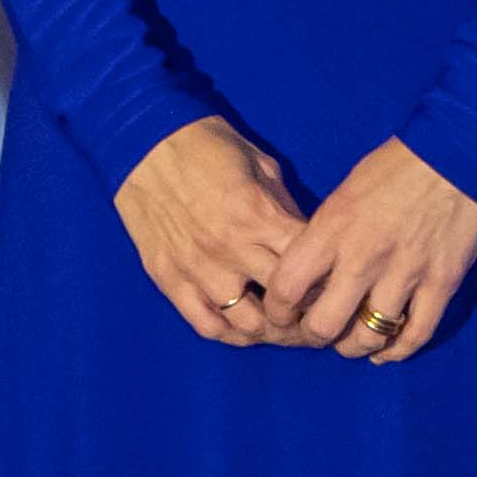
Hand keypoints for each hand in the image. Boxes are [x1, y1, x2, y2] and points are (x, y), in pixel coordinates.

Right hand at [115, 117, 309, 346]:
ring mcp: (199, 269)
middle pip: (286, 304)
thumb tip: (306, 241)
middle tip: (317, 314)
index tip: (335, 281)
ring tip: (282, 326)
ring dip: (273, 331)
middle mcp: (232, 249)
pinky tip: (244, 329)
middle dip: (308, 313)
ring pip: (249, 325)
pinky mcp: (170, 280)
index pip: (310, 265)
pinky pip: (206, 324)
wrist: (142, 141)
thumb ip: (284, 206)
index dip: (330, 278)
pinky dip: (231, 334)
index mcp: (259, 215)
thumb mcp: (260, 164)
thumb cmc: (207, 145)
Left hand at [270, 142, 476, 361]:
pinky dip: (398, 350)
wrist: (460, 150)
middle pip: (323, 325)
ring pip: (368, 336)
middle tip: (318, 332)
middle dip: (314, 337)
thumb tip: (315, 271)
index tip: (281, 314)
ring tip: (352, 342)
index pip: (287, 287)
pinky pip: (416, 333)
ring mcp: (405, 273)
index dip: (277, 311)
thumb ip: (328, 234)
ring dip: (355, 346)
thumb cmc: (398, 164)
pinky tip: (386, 351)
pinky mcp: (442, 282)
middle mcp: (363, 256)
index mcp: (332, 228)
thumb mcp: (346, 192)